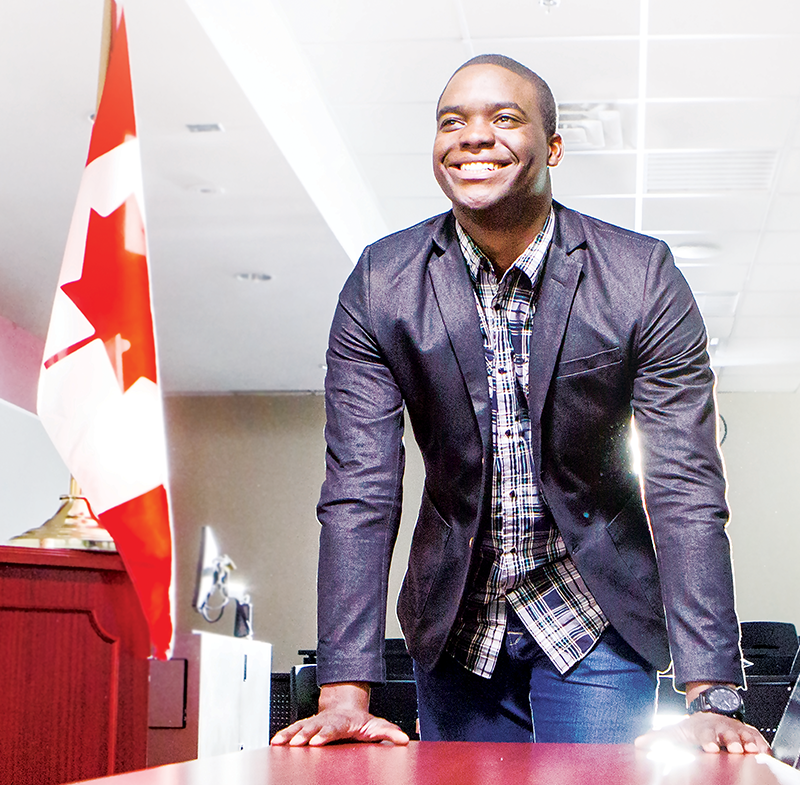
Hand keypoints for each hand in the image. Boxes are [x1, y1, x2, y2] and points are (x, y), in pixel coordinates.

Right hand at [270, 682, 409, 746]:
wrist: (345, 705)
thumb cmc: (359, 720)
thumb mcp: (376, 725)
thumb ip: (388, 733)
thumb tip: (403, 739)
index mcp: (342, 722)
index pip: (333, 728)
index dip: (325, 734)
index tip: (318, 741)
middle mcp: (327, 720)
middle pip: (314, 727)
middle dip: (305, 734)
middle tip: (297, 743)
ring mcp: (316, 722)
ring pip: (301, 726)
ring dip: (291, 734)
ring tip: (281, 742)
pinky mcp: (307, 725)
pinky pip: (294, 729)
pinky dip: (284, 734)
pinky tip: (276, 741)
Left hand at [635, 712, 770, 754]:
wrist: (710, 715)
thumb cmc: (693, 728)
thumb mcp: (676, 732)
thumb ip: (658, 738)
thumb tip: (640, 743)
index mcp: (703, 728)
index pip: (705, 734)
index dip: (708, 740)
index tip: (711, 748)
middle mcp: (720, 727)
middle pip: (726, 733)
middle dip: (730, 740)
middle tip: (734, 748)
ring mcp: (734, 730)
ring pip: (743, 734)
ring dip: (747, 742)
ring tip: (750, 749)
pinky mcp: (747, 734)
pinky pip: (757, 738)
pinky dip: (760, 743)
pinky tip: (763, 751)